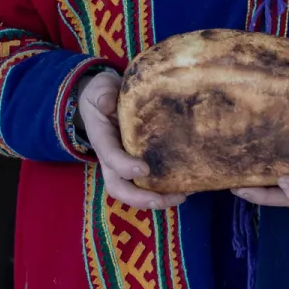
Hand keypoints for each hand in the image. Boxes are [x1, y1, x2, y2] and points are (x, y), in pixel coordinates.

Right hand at [77, 70, 186, 209]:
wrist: (103, 99)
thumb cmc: (102, 95)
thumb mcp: (99, 89)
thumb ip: (102, 95)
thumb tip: (107, 102)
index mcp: (102, 139)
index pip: (110, 157)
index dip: (124, 166)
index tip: (144, 169)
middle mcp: (112, 159)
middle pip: (120, 188)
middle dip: (140, 198)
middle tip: (164, 199)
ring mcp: (125, 164)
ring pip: (135, 191)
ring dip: (158, 199)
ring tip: (183, 196)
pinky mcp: (140, 164)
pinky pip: (150, 183)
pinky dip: (166, 189)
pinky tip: (189, 186)